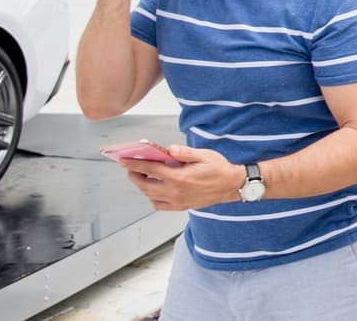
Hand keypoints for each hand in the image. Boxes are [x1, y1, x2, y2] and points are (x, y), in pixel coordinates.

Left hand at [122, 144, 243, 210]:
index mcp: (179, 177)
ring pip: (150, 195)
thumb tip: (169, 150)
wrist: (231, 185)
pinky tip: (154, 189)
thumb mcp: (203, 155)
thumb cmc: (219, 169)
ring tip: (141, 176)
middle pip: (145, 185)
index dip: (135, 164)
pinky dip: (152, 197)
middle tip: (130, 168)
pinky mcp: (181, 206)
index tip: (125, 161)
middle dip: (134, 175)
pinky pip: (159, 205)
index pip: (150, 169)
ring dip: (142, 186)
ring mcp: (177, 201)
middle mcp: (175, 191)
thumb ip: (184, 153)